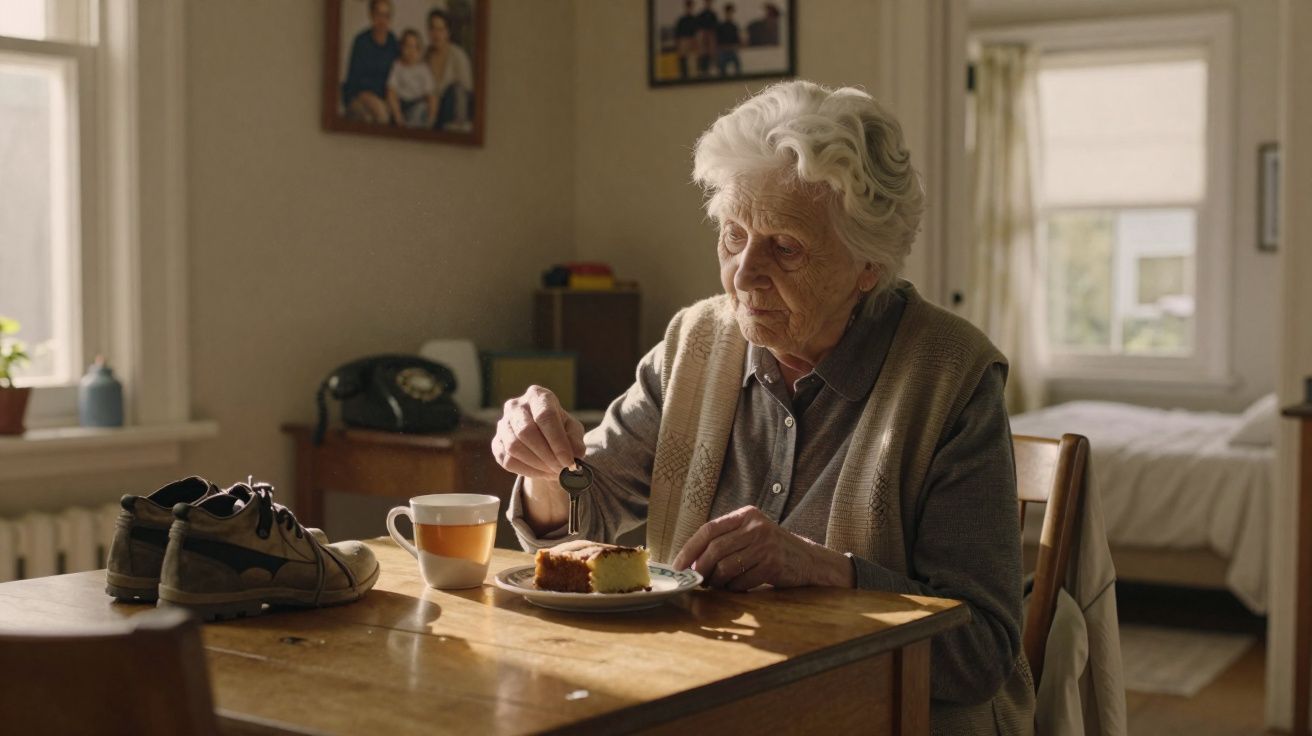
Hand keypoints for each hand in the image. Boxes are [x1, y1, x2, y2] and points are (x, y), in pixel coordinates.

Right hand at [491, 385, 585, 480]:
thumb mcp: (573, 430)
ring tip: (553, 471)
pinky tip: (541, 472)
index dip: (557, 441)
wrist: (542, 437)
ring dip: (537, 464)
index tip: (569, 461)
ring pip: (514, 447)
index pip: (545, 416)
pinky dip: (527, 470)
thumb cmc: (560, 429)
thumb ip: (575, 440)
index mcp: (538, 396)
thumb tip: (576, 454)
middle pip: (526, 431)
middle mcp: (516, 406)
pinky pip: (507, 460)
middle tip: (561, 468)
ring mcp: (503, 424)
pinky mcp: (496, 442)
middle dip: (546, 454)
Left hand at [671, 506, 853, 590]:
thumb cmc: (771, 549)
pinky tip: (737, 587)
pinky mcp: (773, 564)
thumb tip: (690, 561)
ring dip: (717, 581)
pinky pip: (741, 581)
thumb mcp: (751, 534)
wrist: (809, 560)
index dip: (689, 549)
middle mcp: (756, 526)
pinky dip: (734, 588)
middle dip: (701, 569)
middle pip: (715, 549)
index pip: (709, 529)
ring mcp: (766, 545)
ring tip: (717, 585)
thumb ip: (725, 540)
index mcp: (746, 515)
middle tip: (696, 581)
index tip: (678, 566)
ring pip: (726, 567)